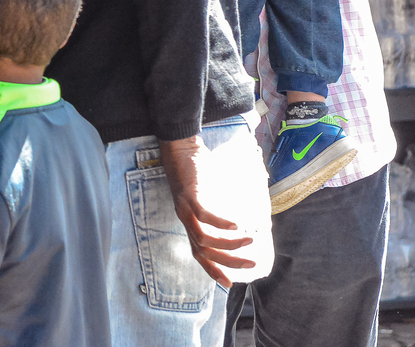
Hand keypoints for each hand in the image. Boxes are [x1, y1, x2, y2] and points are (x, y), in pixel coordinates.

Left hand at [158, 136, 254, 287]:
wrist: (180, 147)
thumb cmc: (196, 169)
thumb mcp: (209, 194)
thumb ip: (221, 205)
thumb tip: (246, 212)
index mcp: (189, 222)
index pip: (198, 254)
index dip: (212, 270)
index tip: (229, 284)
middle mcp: (185, 219)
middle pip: (203, 251)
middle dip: (227, 262)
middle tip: (251, 263)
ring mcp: (185, 208)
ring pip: (203, 238)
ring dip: (228, 244)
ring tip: (249, 241)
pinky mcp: (189, 196)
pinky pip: (203, 215)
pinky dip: (219, 223)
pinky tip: (235, 225)